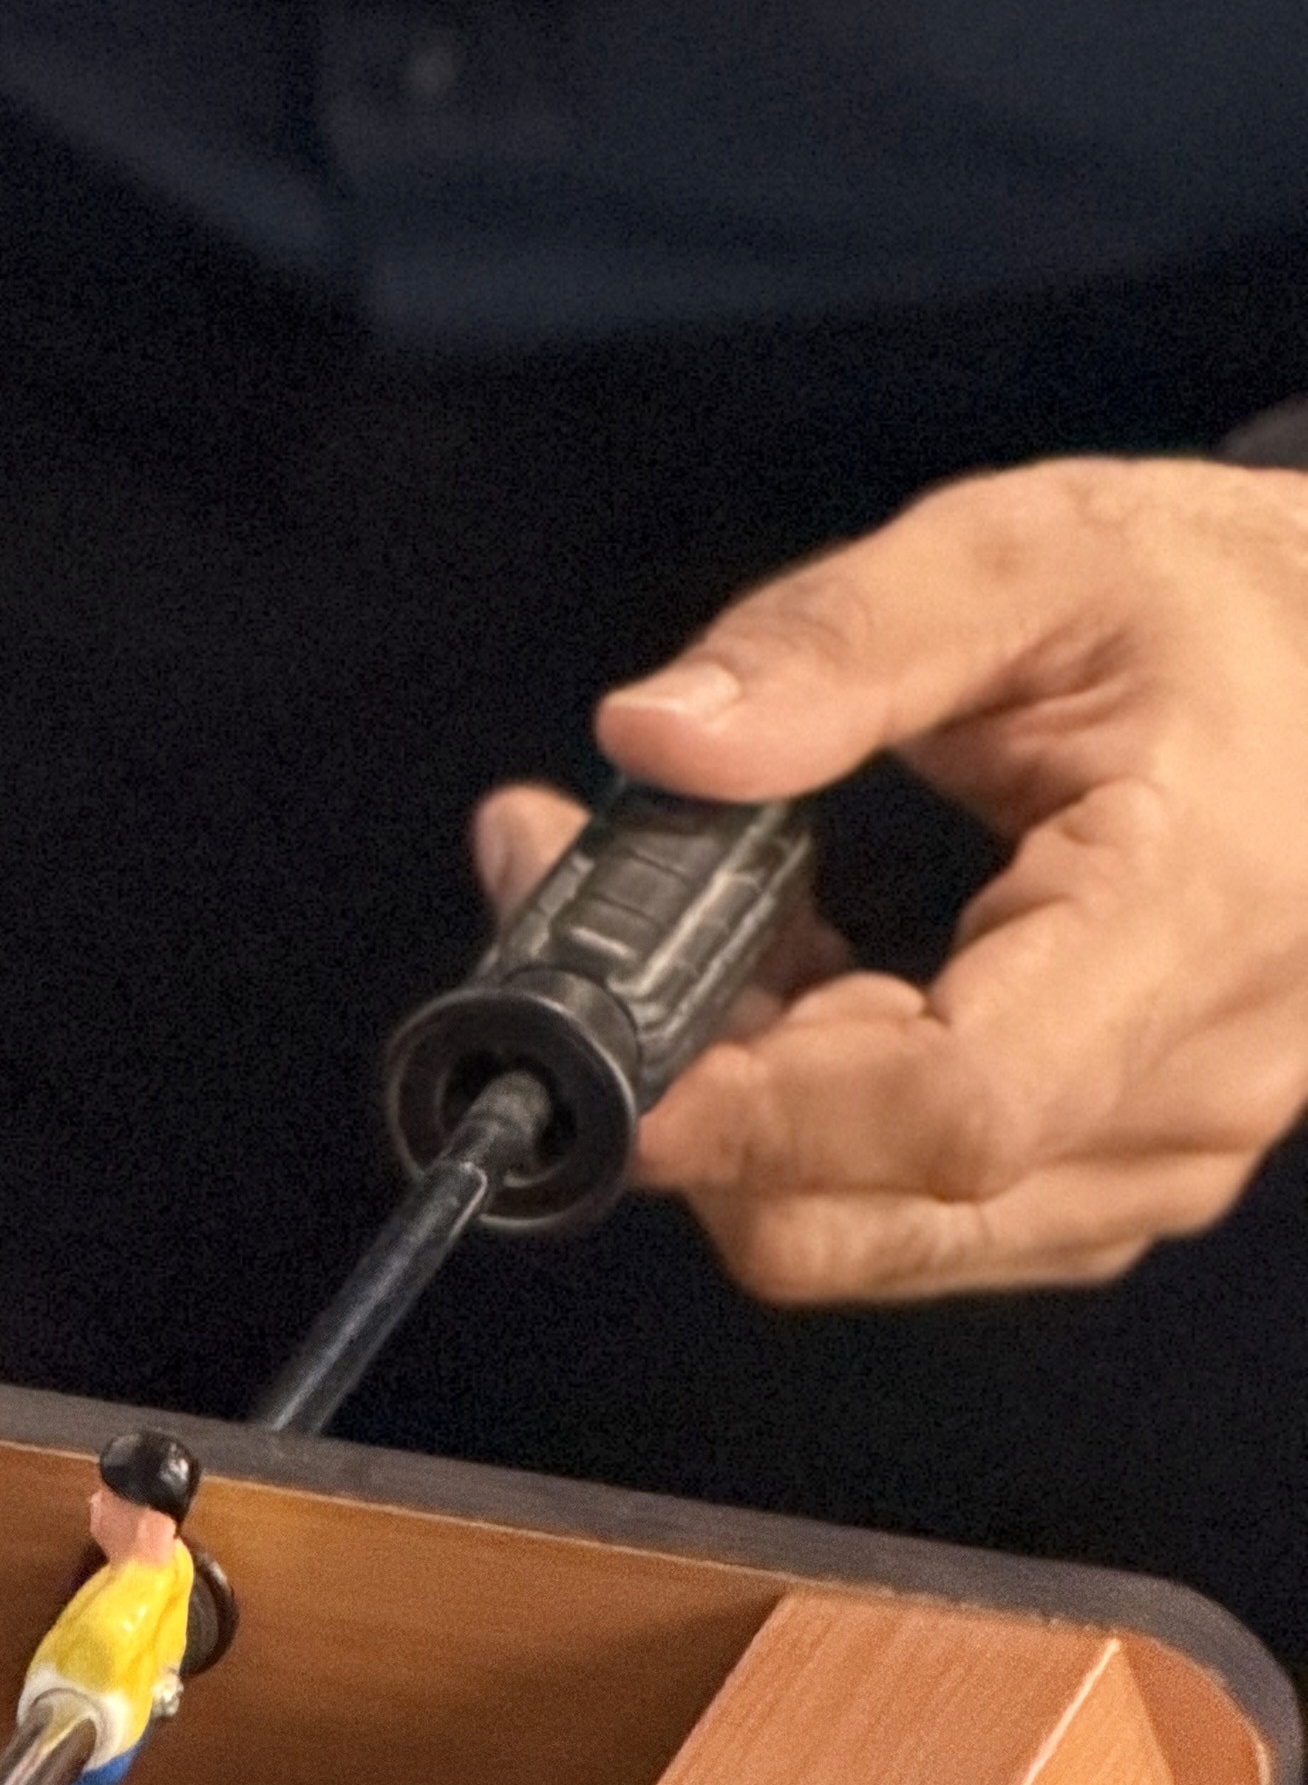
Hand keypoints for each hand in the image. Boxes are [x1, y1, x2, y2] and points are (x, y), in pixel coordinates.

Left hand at [469, 455, 1307, 1298]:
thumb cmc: (1216, 602)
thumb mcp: (1028, 553)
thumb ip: (837, 642)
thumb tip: (652, 740)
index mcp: (1199, 917)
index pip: (957, 1103)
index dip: (754, 1112)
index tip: (584, 1046)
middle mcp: (1206, 1082)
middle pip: (889, 1203)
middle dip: (689, 1090)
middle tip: (570, 892)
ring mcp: (1178, 1154)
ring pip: (885, 1231)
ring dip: (738, 1107)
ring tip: (690, 908)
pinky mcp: (1133, 1174)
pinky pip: (928, 1213)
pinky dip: (811, 1129)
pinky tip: (783, 977)